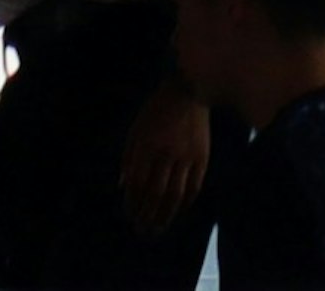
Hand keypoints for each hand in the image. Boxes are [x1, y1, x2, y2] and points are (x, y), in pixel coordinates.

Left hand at [118, 79, 214, 227]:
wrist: (186, 93)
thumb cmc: (156, 111)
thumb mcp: (136, 129)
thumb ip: (128, 157)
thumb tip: (122, 186)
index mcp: (146, 145)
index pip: (137, 183)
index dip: (132, 202)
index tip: (129, 215)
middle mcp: (166, 154)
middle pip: (156, 193)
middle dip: (147, 215)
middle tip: (142, 230)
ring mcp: (186, 157)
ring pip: (175, 195)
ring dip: (166, 216)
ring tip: (159, 228)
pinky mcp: (202, 158)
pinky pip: (194, 187)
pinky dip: (185, 204)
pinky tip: (178, 212)